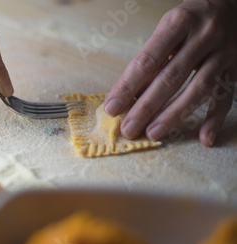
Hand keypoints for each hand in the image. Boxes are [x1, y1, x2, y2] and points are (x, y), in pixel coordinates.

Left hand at [104, 0, 236, 146]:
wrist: (231, 3)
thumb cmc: (190, 20)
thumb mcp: (167, 30)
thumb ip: (151, 59)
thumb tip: (129, 96)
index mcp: (178, 23)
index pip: (147, 60)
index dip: (127, 86)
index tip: (112, 107)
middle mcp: (203, 36)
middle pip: (170, 77)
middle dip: (146, 107)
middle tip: (129, 128)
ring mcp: (223, 52)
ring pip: (198, 89)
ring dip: (174, 115)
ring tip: (153, 133)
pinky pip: (226, 96)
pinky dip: (215, 119)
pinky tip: (204, 138)